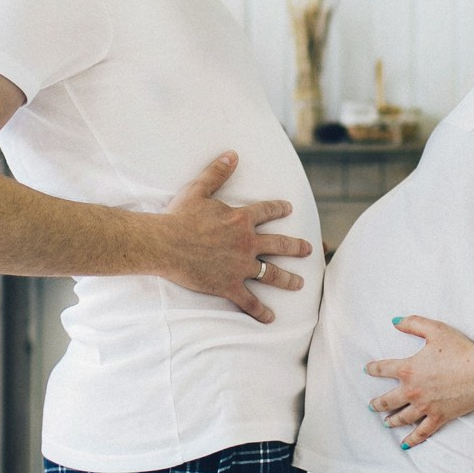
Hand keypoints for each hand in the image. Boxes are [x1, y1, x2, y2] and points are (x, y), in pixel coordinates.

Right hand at [159, 152, 310, 322]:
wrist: (164, 244)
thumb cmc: (179, 216)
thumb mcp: (198, 190)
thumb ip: (217, 173)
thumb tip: (232, 154)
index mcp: (241, 219)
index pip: (267, 211)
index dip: (279, 209)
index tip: (289, 209)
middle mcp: (247, 243)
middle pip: (279, 245)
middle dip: (296, 247)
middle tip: (309, 249)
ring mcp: (240, 266)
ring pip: (271, 274)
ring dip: (287, 279)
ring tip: (299, 284)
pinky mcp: (229, 285)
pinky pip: (249, 301)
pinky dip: (260, 311)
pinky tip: (271, 318)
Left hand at [365, 316, 473, 448]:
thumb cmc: (460, 350)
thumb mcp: (435, 330)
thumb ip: (413, 323)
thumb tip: (395, 321)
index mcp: (408, 369)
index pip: (383, 369)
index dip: (373, 369)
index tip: (367, 370)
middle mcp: (412, 390)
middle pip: (388, 400)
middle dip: (378, 403)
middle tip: (372, 405)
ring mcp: (424, 406)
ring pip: (402, 417)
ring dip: (391, 420)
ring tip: (385, 423)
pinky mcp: (438, 417)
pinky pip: (422, 432)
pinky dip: (412, 439)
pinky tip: (404, 444)